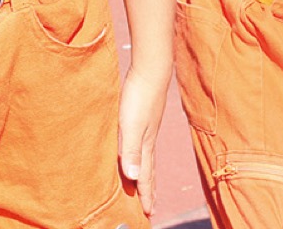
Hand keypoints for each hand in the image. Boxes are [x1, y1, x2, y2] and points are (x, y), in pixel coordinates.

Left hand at [117, 63, 169, 214]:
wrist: (151, 69)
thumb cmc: (139, 96)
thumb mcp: (130, 125)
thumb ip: (131, 151)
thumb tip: (134, 178)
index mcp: (145, 145)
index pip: (146, 176)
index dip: (146, 194)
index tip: (148, 213)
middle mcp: (148, 139)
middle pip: (149, 170)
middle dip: (149, 189)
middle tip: (151, 207)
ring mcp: (148, 127)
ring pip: (147, 157)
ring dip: (146, 173)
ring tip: (145, 183)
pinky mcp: (144, 116)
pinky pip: (143, 143)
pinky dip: (142, 155)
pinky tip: (138, 149)